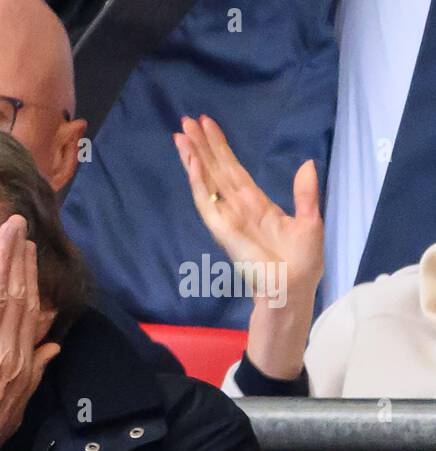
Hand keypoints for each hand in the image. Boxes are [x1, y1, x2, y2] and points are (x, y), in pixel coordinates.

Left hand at [0, 215, 60, 450]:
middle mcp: (7, 351)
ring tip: (5, 230)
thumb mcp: (19, 402)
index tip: (29, 250)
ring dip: (1, 259)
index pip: (28, 309)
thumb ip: (36, 369)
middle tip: (17, 224)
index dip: (29, 276)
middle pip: (16, 295)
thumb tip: (54, 346)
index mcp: (22, 362)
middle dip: (17, 256)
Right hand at [174, 114, 322, 379]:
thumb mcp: (310, 221)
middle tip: (185, 120)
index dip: (220, 147)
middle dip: (200, 145)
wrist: (293, 289)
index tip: (207, 124)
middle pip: (214, 170)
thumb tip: (306, 164)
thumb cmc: (301, 263)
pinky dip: (198, 181)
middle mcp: (236, 207)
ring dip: (193, 158)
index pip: (233, 169)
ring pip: (205, 181)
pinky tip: (192, 162)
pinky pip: (206, 201)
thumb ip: (305, 193)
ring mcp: (227, 218)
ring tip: (180, 134)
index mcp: (256, 204)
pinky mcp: (222, 229)